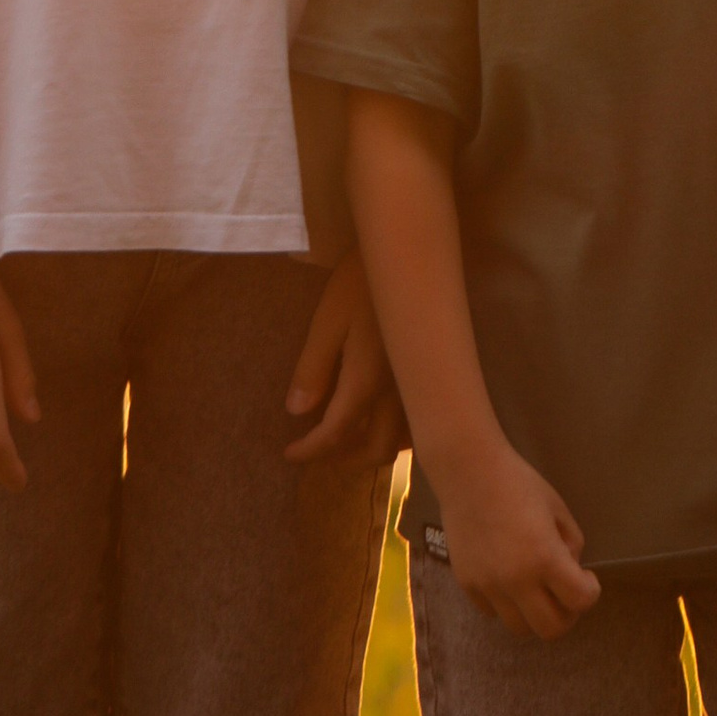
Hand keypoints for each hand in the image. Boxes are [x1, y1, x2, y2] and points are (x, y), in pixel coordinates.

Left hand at [284, 251, 405, 465]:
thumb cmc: (362, 283)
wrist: (410, 256)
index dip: (311, 450)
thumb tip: (296, 412)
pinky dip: (395, 432)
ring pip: (402, 439)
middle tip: (317, 453)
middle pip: (376, 449)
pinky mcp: (427, 374)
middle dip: (345, 459)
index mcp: (366, 383)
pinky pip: (415, 420)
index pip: (336, 433)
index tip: (289, 455)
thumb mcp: (328, 320)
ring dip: (373, 449)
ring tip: (347, 440)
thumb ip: (314, 369)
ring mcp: (417, 386)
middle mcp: (397, 394)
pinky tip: (379, 418)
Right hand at [427, 435, 600, 638]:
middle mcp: (516, 580)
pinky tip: (507, 578)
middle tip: (564, 593)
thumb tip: (570, 571)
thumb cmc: (519, 484)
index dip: (591, 591)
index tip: (586, 577)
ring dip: (534, 613)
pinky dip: (506, 603)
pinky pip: (492, 612)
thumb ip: (572, 546)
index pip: (581, 601)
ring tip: (535, 589)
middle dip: (566, 615)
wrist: (469, 472)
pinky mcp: (466, 584)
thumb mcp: (558, 510)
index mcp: (545, 558)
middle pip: (551, 630)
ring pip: (519, 628)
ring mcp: (488, 586)